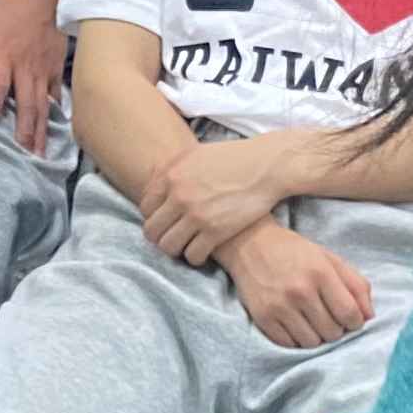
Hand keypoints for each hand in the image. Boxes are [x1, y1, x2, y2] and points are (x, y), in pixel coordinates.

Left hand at [0, 0, 68, 155]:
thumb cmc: (13, 5)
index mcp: (4, 55)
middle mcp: (24, 69)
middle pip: (25, 104)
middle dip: (23, 131)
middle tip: (22, 155)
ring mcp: (42, 72)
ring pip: (41, 107)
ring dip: (39, 132)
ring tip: (38, 155)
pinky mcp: (55, 70)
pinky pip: (54, 97)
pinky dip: (54, 115)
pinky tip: (52, 133)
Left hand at [137, 135, 293, 265]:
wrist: (267, 166)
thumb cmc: (234, 158)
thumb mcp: (196, 155)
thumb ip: (172, 170)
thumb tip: (154, 181)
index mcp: (171, 175)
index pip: (145, 207)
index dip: (153, 217)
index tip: (165, 221)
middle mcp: (179, 195)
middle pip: (152, 230)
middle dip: (160, 237)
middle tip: (172, 238)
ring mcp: (196, 214)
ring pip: (169, 246)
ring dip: (175, 250)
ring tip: (186, 247)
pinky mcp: (216, 231)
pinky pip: (193, 255)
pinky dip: (195, 257)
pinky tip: (203, 252)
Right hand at [221, 220, 374, 349]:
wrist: (249, 244)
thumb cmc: (294, 252)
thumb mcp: (330, 259)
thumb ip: (356, 284)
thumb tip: (369, 316)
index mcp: (321, 273)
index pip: (350, 314)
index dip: (355, 322)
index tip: (350, 318)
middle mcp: (300, 292)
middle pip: (332, 332)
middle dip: (336, 329)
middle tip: (328, 317)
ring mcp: (279, 307)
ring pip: (312, 343)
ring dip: (317, 336)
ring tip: (312, 321)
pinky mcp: (263, 318)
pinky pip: (289, 344)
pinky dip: (296, 339)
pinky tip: (295, 324)